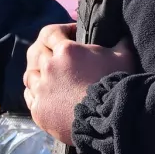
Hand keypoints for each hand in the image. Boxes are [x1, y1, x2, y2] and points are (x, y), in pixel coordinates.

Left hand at [23, 23, 134, 143]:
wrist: (109, 121)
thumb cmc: (117, 86)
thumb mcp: (124, 58)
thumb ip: (121, 42)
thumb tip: (124, 35)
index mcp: (66, 51)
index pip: (50, 33)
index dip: (59, 31)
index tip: (70, 35)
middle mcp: (49, 67)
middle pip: (36, 53)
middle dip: (45, 51)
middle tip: (55, 56)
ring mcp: (42, 90)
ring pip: (30, 75)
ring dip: (38, 73)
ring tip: (49, 77)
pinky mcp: (39, 110)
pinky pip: (30, 97)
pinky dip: (35, 94)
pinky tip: (44, 95)